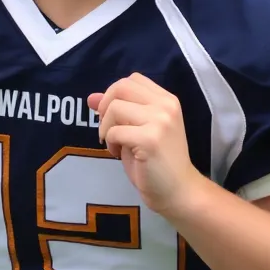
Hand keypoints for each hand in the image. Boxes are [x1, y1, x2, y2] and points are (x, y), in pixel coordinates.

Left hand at [88, 73, 204, 218]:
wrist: (178, 190)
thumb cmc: (158, 161)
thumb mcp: (137, 129)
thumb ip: (119, 110)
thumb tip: (91, 97)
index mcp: (167, 100)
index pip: (133, 79)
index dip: (115, 94)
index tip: (112, 115)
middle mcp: (166, 105)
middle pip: (121, 87)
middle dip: (105, 106)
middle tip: (107, 128)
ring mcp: (160, 121)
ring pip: (115, 108)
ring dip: (106, 127)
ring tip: (114, 144)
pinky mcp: (150, 139)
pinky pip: (115, 131)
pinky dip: (110, 142)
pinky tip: (117, 153)